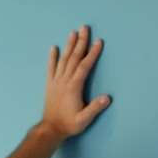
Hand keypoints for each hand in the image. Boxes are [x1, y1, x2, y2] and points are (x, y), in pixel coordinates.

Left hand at [40, 25, 110, 139]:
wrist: (50, 129)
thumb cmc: (69, 124)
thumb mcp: (84, 119)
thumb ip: (95, 108)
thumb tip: (107, 98)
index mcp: (74, 86)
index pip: (84, 66)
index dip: (92, 53)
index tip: (98, 42)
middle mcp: (64, 80)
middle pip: (74, 58)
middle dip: (80, 42)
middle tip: (84, 28)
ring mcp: (56, 81)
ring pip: (63, 60)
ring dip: (68, 46)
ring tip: (73, 33)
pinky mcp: (50, 85)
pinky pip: (50, 68)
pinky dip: (52, 58)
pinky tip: (53, 48)